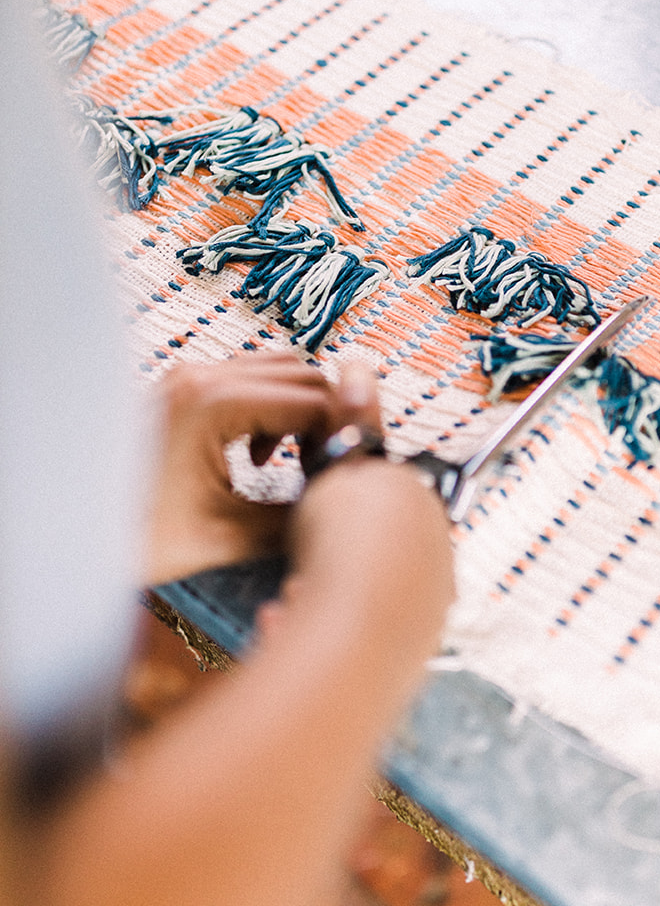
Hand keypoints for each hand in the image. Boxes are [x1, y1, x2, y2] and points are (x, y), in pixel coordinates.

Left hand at [144, 353, 378, 586]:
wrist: (70, 527)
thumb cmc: (139, 537)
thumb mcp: (226, 537)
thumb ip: (293, 519)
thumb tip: (342, 509)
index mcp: (215, 404)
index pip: (315, 400)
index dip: (339, 438)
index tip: (338, 477)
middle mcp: (203, 375)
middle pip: (305, 374)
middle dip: (325, 420)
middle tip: (320, 469)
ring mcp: (189, 375)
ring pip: (280, 368)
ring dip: (297, 409)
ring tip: (285, 461)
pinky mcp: (183, 385)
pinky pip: (249, 378)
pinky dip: (270, 406)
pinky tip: (253, 454)